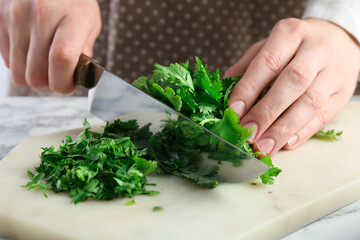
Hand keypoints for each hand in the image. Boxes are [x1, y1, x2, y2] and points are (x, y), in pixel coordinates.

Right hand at [0, 0, 100, 92]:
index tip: (69, 86)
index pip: (62, 59)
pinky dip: (20, 64)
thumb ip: (84, 53)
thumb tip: (74, 80)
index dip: (64, 83)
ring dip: (34, 77)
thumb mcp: (90, 24)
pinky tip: (32, 52)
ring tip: (45, 66)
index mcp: (72, 17)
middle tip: (57, 79)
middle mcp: (41, 15)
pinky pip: (6, 61)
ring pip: (19, 73)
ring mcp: (16, 16)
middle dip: (49, 85)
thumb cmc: (74, 2)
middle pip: (36, 74)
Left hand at [225, 18, 359, 156]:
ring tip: (263, 147)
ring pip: (310, 102)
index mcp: (291, 33)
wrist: (337, 42)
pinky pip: (323, 116)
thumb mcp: (267, 46)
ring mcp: (333, 72)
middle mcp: (316, 49)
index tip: (234, 112)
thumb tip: (224, 96)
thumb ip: (245, 68)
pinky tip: (285, 144)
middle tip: (248, 134)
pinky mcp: (342, 94)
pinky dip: (302, 133)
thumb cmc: (292, 48)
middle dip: (267, 111)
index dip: (249, 89)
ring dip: (284, 129)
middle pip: (292, 82)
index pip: (268, 62)